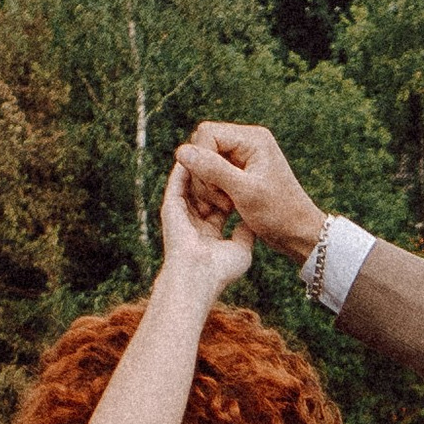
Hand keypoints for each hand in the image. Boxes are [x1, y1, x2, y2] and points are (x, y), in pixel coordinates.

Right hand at [159, 143, 253, 295]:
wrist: (197, 277)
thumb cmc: (220, 270)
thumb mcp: (241, 250)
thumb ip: (246, 233)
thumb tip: (252, 222)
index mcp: (210, 229)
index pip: (221, 200)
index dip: (232, 186)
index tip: (246, 172)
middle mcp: (194, 219)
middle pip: (206, 189)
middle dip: (217, 172)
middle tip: (229, 153)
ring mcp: (181, 212)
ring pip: (192, 181)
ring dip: (203, 165)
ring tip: (214, 146)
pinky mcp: (171, 207)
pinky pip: (178, 179)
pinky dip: (189, 166)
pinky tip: (200, 150)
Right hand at [174, 117, 327, 261]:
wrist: (298, 232)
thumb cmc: (277, 213)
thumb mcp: (244, 191)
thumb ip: (213, 169)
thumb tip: (181, 151)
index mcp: (253, 138)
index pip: (207, 133)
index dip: (201, 158)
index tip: (215, 186)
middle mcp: (247, 141)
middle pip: (203, 145)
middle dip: (203, 173)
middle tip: (220, 198)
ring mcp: (242, 156)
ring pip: (204, 161)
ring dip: (207, 184)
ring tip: (226, 205)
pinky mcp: (239, 171)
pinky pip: (212, 173)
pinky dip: (212, 190)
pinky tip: (225, 205)